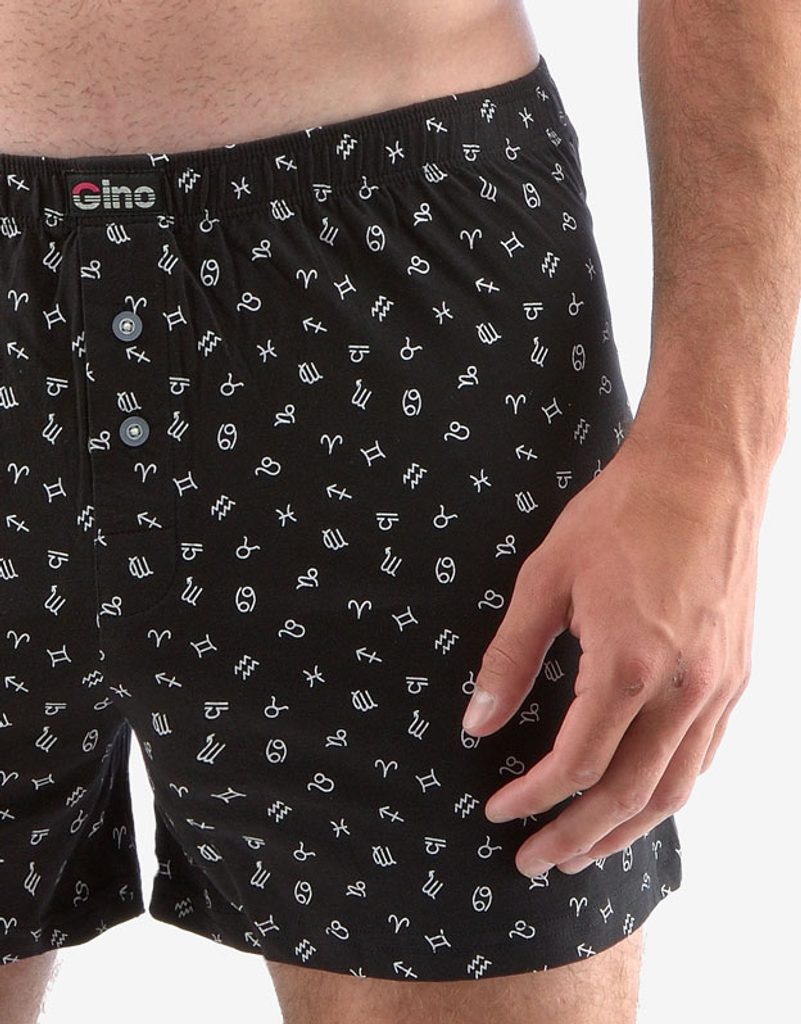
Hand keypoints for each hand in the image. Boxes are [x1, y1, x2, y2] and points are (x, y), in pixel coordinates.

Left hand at [462, 428, 766, 878]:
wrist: (704, 472)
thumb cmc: (621, 516)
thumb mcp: (545, 578)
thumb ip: (510, 657)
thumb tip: (476, 722)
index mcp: (629, 664)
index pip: (577, 764)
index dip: (534, 797)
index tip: (499, 811)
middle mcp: (683, 689)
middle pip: (629, 796)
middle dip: (577, 837)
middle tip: (535, 861)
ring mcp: (718, 686)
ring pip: (675, 789)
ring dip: (625, 830)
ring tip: (583, 851)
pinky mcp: (735, 675)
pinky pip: (704, 756)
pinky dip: (667, 791)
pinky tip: (638, 798)